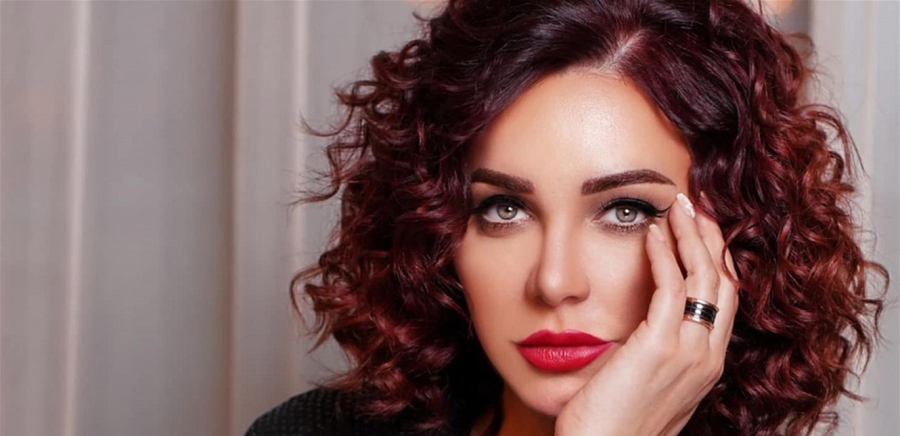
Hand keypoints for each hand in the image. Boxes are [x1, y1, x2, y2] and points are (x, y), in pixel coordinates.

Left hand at [556, 193, 737, 435]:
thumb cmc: (611, 426)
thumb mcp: (644, 386)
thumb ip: (652, 356)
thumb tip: (638, 331)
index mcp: (705, 366)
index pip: (723, 301)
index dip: (716, 260)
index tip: (701, 231)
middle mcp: (706, 358)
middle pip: (723, 282)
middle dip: (711, 239)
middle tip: (693, 206)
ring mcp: (689, 353)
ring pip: (704, 278)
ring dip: (691, 235)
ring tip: (675, 205)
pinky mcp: (661, 347)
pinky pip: (671, 287)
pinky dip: (664, 254)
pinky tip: (651, 232)